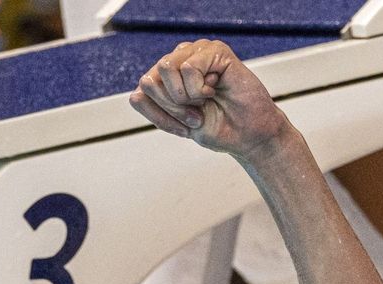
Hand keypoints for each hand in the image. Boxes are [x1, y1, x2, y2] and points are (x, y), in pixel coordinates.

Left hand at [129, 39, 290, 160]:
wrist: (248, 135)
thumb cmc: (217, 127)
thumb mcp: (177, 124)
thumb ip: (155, 110)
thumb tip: (135, 94)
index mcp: (168, 78)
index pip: (142, 91)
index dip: (160, 113)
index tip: (184, 124)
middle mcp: (180, 60)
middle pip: (150, 79)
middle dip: (171, 105)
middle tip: (196, 114)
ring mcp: (197, 52)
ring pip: (165, 68)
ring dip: (184, 97)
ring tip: (204, 100)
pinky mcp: (215, 50)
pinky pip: (189, 67)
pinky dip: (199, 88)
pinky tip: (214, 89)